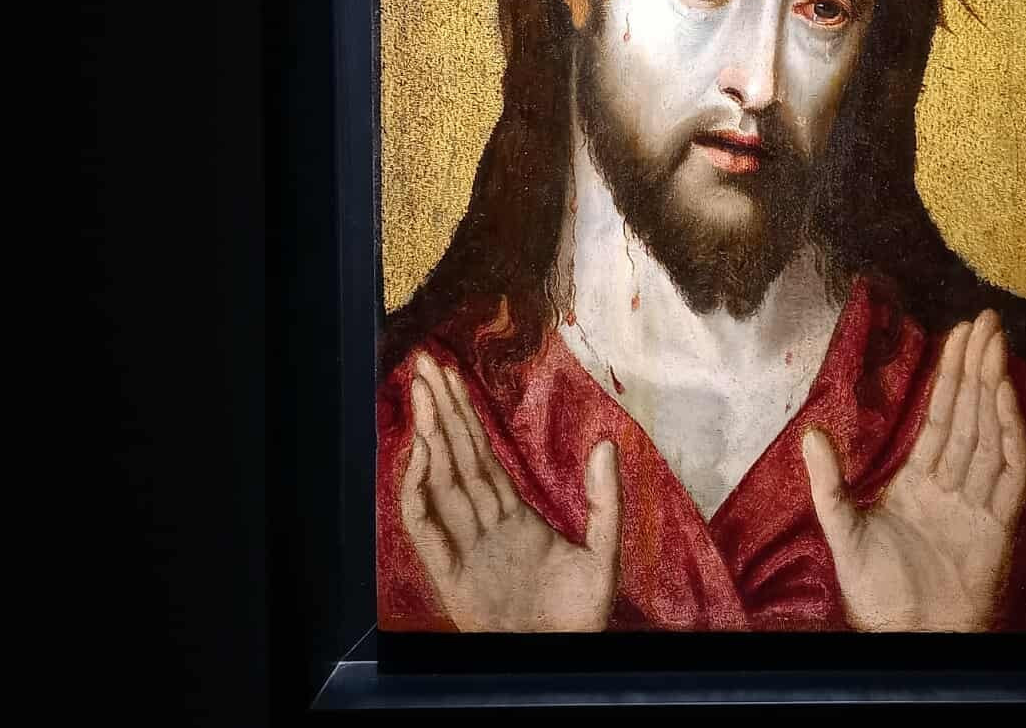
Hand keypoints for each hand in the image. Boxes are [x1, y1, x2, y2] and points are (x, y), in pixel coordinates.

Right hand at [401, 353, 621, 631]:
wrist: (565, 661)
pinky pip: (427, 526)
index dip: (465, 415)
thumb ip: (604, 499)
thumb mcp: (604, 552)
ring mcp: (464, 546)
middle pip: (455, 456)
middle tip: (424, 364)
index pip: (482, 454)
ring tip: (420, 392)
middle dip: (439, 410)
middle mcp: (483, 525)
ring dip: (428, 435)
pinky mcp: (451, 574)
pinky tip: (421, 454)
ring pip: (440, 479)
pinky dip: (420, 491)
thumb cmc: (579, 617)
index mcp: (513, 516)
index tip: (451, 376)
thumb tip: (606, 443)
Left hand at [801, 309, 1025, 630]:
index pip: (940, 417)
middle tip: (984, 322)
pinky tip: (1004, 398)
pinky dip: (1010, 433)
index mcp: (920, 482)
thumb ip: (828, 481)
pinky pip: (1009, 471)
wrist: (907, 638)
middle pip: (969, 414)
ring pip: (990, 432)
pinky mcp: (999, 525)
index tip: (956, 336)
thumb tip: (809, 433)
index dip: (949, 377)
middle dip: (976, 366)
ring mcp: (979, 503)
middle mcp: (953, 485)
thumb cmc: (876, 593)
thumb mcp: (842, 529)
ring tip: (994, 343)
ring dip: (993, 387)